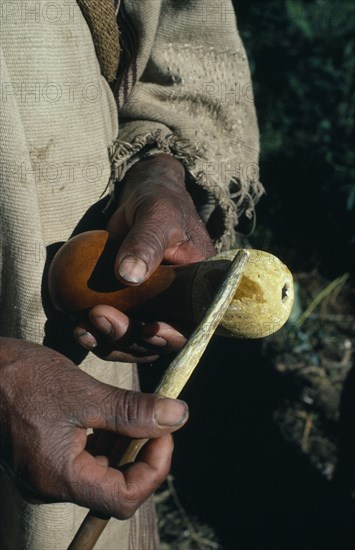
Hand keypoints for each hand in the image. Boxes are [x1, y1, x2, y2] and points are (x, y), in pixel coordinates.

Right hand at [0, 338, 187, 517]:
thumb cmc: (22, 379)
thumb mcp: (84, 394)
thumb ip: (132, 411)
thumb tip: (178, 416)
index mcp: (60, 477)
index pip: (124, 497)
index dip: (154, 467)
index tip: (165, 431)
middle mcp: (50, 486)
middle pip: (114, 487)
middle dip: (141, 452)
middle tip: (152, 416)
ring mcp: (44, 474)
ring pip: (100, 473)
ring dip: (123, 444)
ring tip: (130, 410)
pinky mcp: (41, 459)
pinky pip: (83, 461)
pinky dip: (104, 440)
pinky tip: (108, 414)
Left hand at [74, 154, 214, 361]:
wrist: (143, 199)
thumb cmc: (161, 202)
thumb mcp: (158, 216)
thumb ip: (146, 243)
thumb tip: (129, 276)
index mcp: (199, 288)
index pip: (192, 324)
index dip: (172, 336)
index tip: (148, 330)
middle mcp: (180, 306)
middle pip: (158, 340)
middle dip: (129, 338)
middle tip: (99, 316)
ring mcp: (154, 309)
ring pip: (135, 343)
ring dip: (110, 343)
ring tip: (83, 329)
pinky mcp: (130, 307)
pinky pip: (118, 330)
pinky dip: (99, 334)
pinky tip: (80, 328)